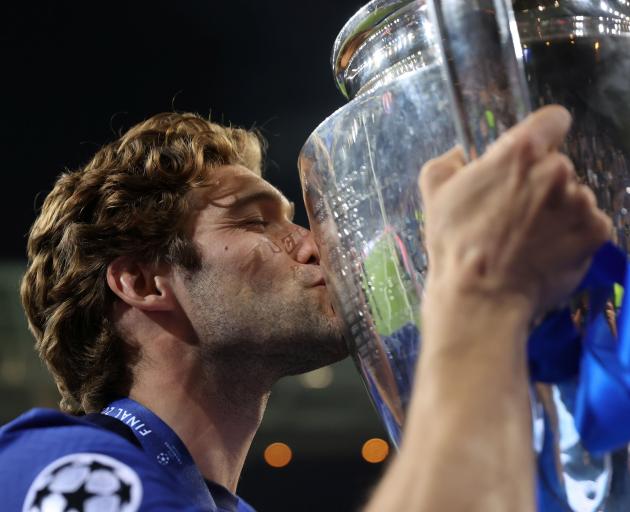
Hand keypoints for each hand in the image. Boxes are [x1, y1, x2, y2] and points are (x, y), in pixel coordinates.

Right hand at [419, 105, 610, 320]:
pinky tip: (547, 251)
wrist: (481, 295)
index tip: (530, 155)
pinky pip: (589, 223)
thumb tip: (461, 154)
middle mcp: (558, 169)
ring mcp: (581, 201)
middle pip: (558, 165)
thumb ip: (448, 160)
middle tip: (514, 213)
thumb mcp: (433, 192)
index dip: (541, 134)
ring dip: (557, 210)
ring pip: (574, 196)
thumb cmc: (455, 243)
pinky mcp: (596, 232)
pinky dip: (572, 234)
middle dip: (540, 183)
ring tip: (529, 238)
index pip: (553, 119)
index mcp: (521, 152)